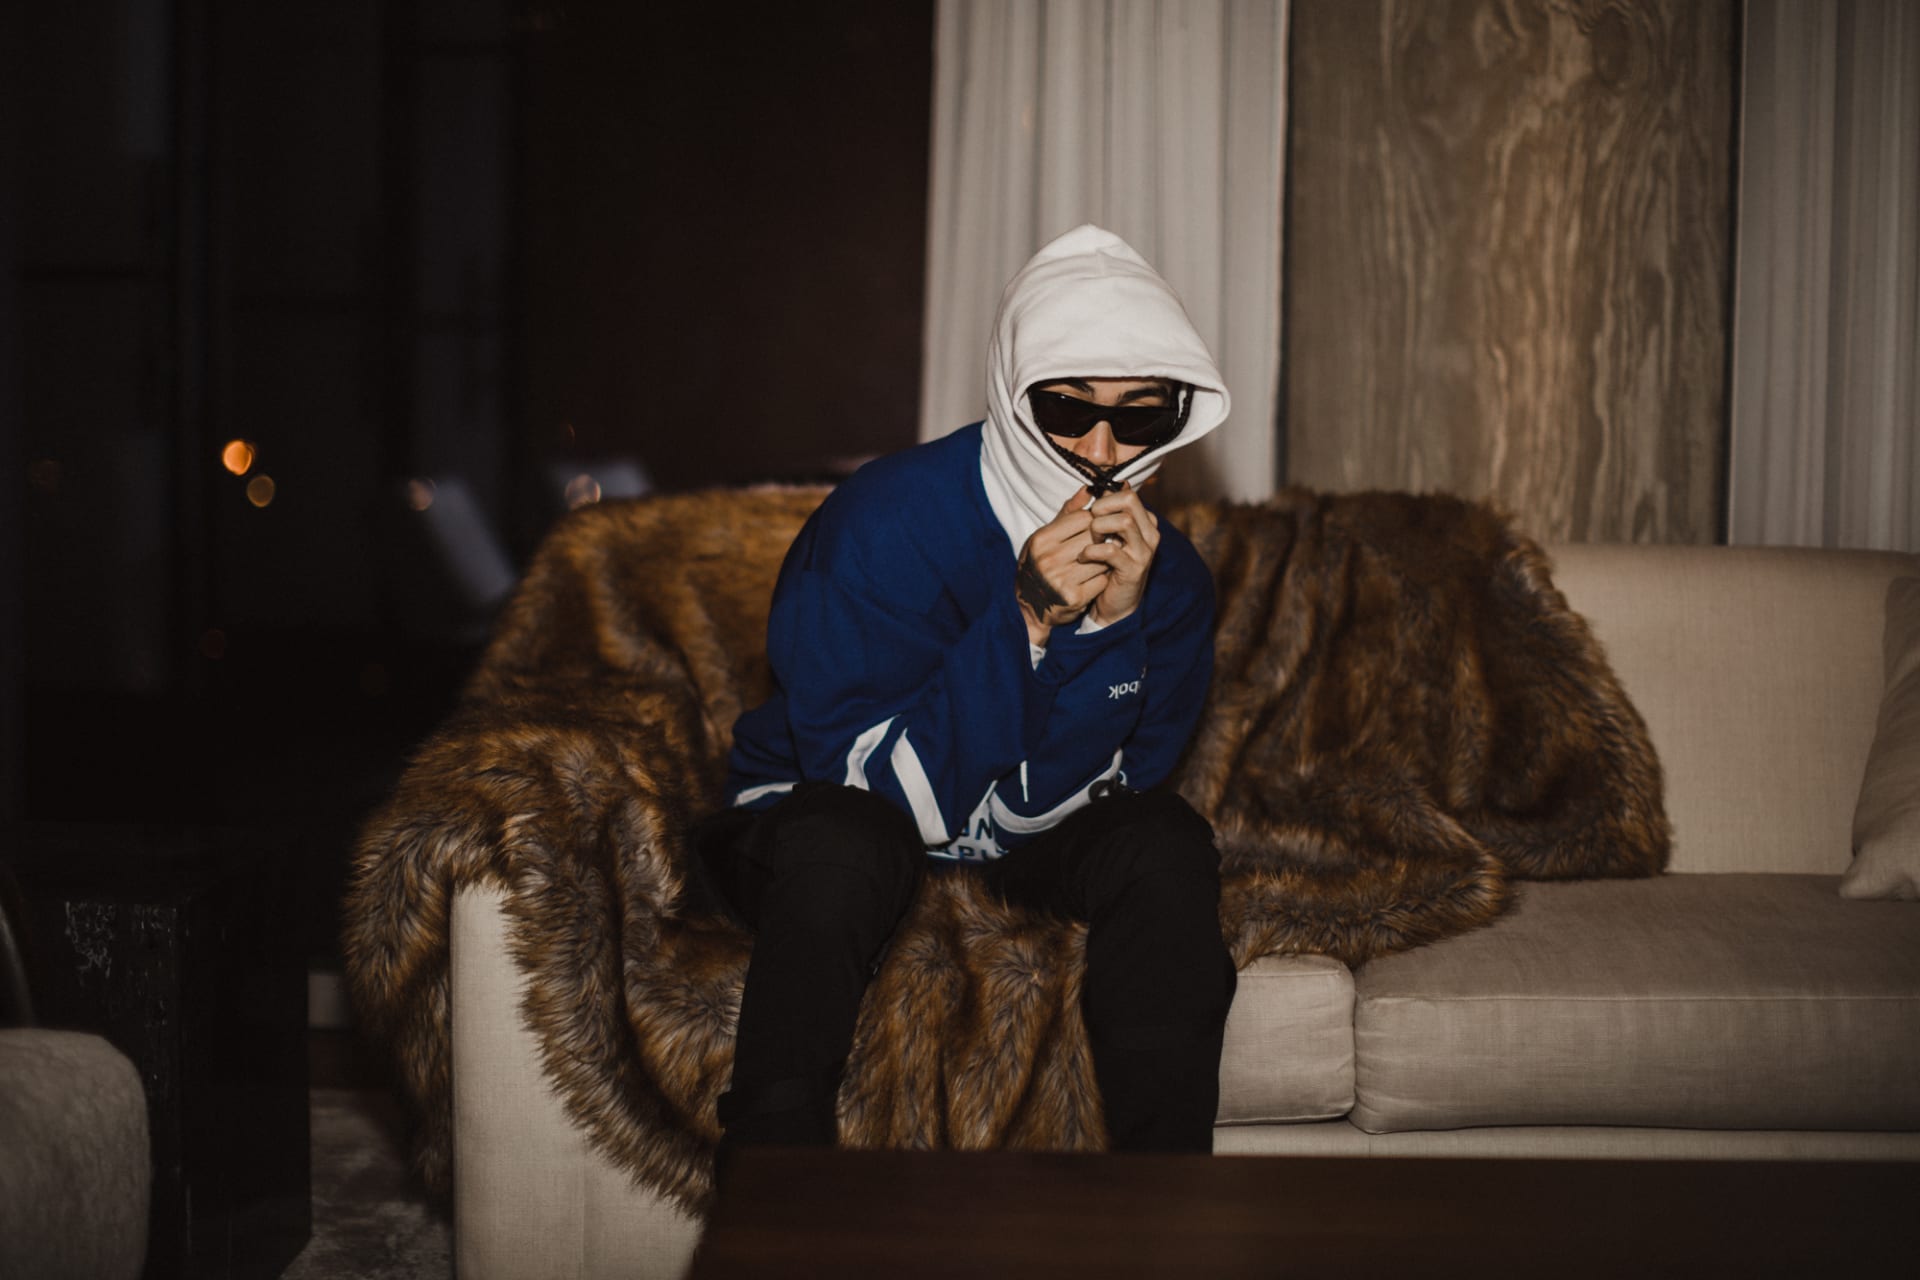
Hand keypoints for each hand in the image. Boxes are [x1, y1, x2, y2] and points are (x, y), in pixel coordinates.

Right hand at [1016, 487, 1106, 644]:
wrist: (1028, 608)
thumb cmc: (1039, 566)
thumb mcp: (1045, 538)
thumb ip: (1067, 513)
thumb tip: (1089, 489)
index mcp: (1041, 540)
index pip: (1084, 518)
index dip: (1094, 522)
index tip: (1094, 529)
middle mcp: (1048, 559)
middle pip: (1094, 537)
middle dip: (1102, 540)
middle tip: (1102, 545)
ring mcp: (1060, 580)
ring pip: (1102, 558)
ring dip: (1105, 559)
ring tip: (1099, 561)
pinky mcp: (1074, 598)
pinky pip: (1102, 580)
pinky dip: (1103, 578)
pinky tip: (1095, 579)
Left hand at [1078, 482, 1159, 625]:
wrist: (1113, 604)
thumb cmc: (1104, 566)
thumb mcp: (1102, 535)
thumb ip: (1097, 512)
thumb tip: (1090, 488)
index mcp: (1144, 522)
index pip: (1127, 494)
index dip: (1104, 500)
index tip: (1091, 514)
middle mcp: (1149, 533)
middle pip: (1129, 501)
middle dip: (1102, 508)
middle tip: (1090, 524)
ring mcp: (1144, 551)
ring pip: (1124, 521)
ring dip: (1098, 528)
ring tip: (1088, 542)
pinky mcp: (1134, 569)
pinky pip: (1111, 550)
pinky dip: (1092, 551)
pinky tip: (1083, 557)